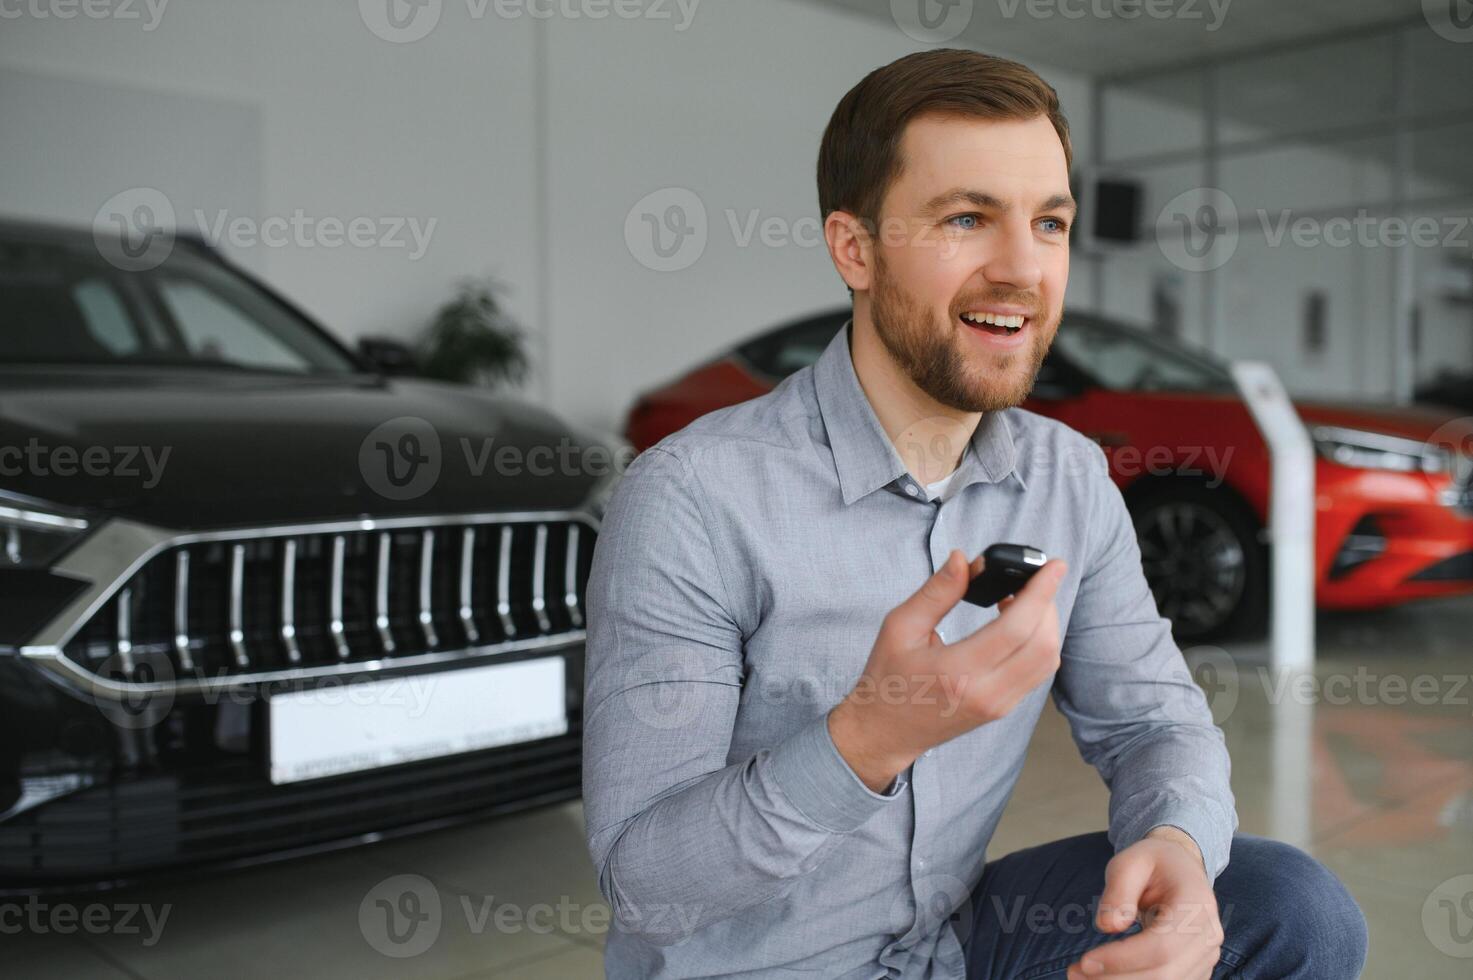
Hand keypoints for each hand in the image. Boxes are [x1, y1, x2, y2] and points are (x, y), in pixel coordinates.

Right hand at [827, 549, 1067, 791]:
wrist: (886, 731)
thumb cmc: (888, 678)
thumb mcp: (900, 627)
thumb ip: (936, 592)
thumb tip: (962, 559)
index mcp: (957, 672)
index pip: (1016, 629)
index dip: (1040, 593)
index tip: (1053, 566)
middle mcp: (986, 693)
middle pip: (1042, 644)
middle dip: (1047, 604)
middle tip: (1033, 579)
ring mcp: (999, 705)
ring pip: (1047, 660)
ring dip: (1046, 624)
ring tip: (1022, 600)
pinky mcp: (1003, 708)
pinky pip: (1038, 673)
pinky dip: (1039, 642)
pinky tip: (1018, 624)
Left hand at [1066, 830, 1222, 978]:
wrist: (1181, 868)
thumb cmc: (1152, 863)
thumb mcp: (1129, 862)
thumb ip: (1118, 891)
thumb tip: (1108, 926)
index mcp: (1196, 903)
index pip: (1162, 945)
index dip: (1123, 959)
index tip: (1085, 961)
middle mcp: (1209, 935)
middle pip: (1165, 974)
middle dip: (1117, 979)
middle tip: (1074, 974)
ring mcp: (1206, 957)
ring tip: (1082, 976)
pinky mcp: (1195, 970)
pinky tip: (1104, 978)